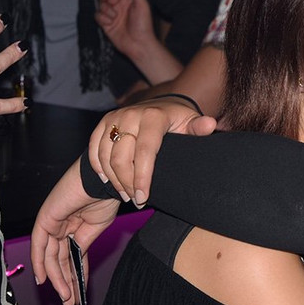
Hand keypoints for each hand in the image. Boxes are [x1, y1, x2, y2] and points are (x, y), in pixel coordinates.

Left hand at [30, 158, 120, 304]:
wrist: (105, 180)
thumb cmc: (106, 195)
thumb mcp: (97, 228)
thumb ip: (84, 247)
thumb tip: (78, 267)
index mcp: (75, 225)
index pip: (71, 256)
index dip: (73, 276)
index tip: (76, 294)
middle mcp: (61, 225)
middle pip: (59, 259)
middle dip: (64, 282)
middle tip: (70, 301)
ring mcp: (52, 222)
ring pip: (50, 256)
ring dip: (57, 278)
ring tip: (66, 295)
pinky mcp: (45, 219)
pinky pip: (39, 245)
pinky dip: (40, 262)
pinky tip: (44, 279)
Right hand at [89, 97, 216, 205]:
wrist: (162, 105)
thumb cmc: (178, 119)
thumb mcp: (191, 122)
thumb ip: (199, 127)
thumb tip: (210, 125)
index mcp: (153, 116)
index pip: (144, 152)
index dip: (142, 178)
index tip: (143, 198)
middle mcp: (130, 115)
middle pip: (121, 158)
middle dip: (126, 183)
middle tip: (136, 200)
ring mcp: (114, 118)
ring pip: (105, 156)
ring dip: (113, 179)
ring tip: (125, 194)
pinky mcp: (103, 123)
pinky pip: (93, 149)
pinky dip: (98, 167)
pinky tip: (107, 180)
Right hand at [96, 0, 156, 59]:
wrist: (139, 45)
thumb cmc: (143, 26)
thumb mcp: (142, 4)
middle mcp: (120, 6)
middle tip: (112, 2)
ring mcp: (112, 15)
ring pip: (101, 4)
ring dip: (106, 9)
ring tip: (115, 17)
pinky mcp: (106, 24)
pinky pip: (98, 16)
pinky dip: (103, 18)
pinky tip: (110, 23)